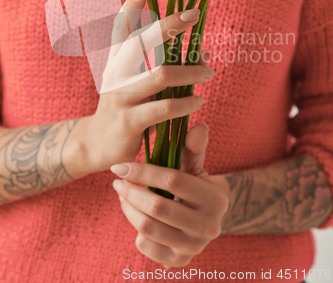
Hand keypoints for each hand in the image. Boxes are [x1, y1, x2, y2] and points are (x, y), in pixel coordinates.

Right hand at [82, 0, 214, 172]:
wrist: (100, 143)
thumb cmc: (126, 106)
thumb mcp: (138, 81)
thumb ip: (166, 64)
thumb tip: (204, 50)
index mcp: (116, 60)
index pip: (120, 27)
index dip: (129, 6)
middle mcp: (115, 73)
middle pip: (139, 42)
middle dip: (167, 25)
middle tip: (195, 15)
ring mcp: (120, 96)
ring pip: (159, 74)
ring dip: (190, 71)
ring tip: (209, 72)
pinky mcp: (129, 121)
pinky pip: (162, 108)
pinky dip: (185, 103)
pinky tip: (198, 101)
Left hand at [111, 123, 229, 267]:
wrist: (206, 219)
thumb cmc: (195, 185)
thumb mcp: (195, 167)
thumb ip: (194, 148)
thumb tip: (200, 125)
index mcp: (216, 198)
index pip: (173, 180)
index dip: (144, 171)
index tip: (121, 165)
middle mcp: (209, 226)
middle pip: (158, 206)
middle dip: (131, 191)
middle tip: (116, 181)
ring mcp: (195, 247)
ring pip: (149, 227)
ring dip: (129, 208)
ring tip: (122, 195)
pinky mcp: (180, 261)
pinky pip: (147, 247)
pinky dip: (135, 230)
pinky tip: (134, 215)